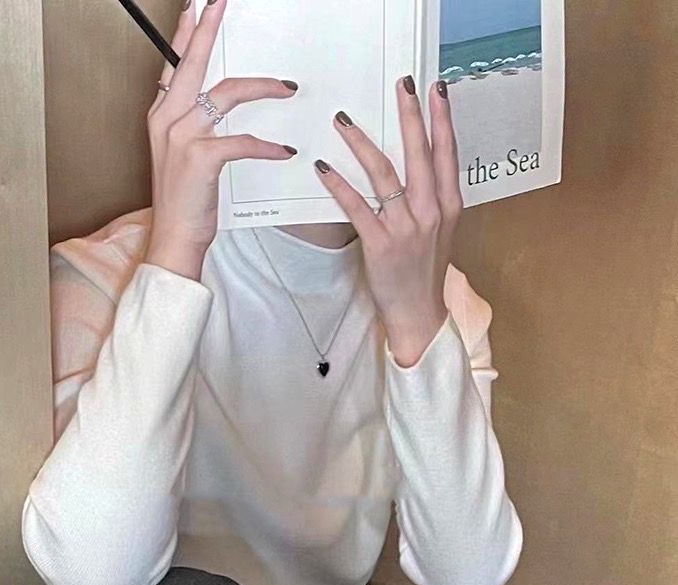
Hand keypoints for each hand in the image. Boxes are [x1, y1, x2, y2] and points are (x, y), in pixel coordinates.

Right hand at [145, 0, 298, 280]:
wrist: (174, 238)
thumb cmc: (182, 203)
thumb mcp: (181, 159)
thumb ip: (195, 130)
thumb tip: (219, 110)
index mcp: (162, 118)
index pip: (173, 66)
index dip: (185, 35)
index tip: (198, 10)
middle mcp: (168, 121)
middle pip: (192, 64)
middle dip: (208, 30)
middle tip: (222, 4)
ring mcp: (182, 137)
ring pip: (226, 94)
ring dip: (262, 87)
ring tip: (285, 86)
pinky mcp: (201, 158)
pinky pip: (243, 141)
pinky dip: (268, 146)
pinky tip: (284, 150)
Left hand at [315, 77, 462, 366]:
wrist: (419, 313)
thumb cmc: (426, 270)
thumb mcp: (441, 231)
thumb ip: (432, 198)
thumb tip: (415, 165)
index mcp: (449, 206)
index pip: (447, 154)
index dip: (443, 120)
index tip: (437, 90)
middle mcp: (431, 212)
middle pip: (420, 155)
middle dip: (411, 116)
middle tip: (402, 84)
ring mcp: (406, 229)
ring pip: (385, 174)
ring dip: (363, 143)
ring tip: (344, 120)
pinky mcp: (380, 245)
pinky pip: (357, 208)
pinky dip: (339, 185)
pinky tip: (324, 168)